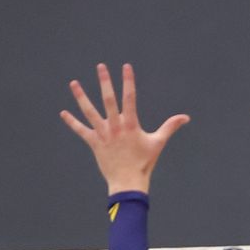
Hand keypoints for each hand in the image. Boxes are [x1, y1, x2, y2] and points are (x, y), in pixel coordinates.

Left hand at [60, 63, 188, 194]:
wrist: (128, 182)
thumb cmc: (144, 163)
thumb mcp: (158, 142)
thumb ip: (170, 127)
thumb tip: (186, 117)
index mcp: (130, 124)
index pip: (129, 98)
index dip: (128, 81)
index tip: (125, 66)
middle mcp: (115, 126)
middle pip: (108, 100)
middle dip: (105, 82)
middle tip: (100, 66)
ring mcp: (103, 134)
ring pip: (90, 112)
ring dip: (81, 97)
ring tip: (74, 83)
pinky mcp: (94, 143)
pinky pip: (81, 131)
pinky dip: (72, 122)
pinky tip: (63, 113)